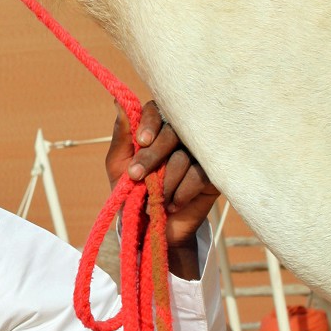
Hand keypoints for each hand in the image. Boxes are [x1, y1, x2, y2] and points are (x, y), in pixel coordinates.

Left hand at [106, 101, 219, 276]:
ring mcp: (198, 154)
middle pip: (172, 133)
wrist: (150, 229)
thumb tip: (117, 100)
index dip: (150, 124)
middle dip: (152, 156)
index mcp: (155, 129)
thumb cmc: (131, 193)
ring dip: (165, 181)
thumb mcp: (118, 165)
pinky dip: (182, 192)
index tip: (141, 142)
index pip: (156, 110)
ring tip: (155, 198)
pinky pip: (200, 175)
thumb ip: (121, 135)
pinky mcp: (212, 174)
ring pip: (184, 156)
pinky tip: (173, 204)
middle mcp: (179, 137)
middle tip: (136, 177)